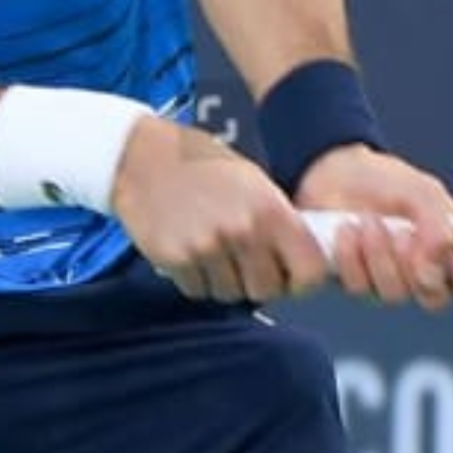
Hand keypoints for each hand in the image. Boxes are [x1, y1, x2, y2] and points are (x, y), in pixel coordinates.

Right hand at [113, 117, 331, 300]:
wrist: (144, 157)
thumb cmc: (203, 166)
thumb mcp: (255, 181)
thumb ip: (280, 221)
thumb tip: (306, 259)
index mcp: (270, 209)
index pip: (309, 271)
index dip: (302, 280)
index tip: (292, 276)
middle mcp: (242, 230)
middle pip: (266, 290)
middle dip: (259, 282)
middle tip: (247, 263)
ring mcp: (207, 247)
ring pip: (231, 294)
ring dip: (226, 282)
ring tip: (215, 252)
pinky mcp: (176, 259)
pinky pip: (198, 292)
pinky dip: (197, 280)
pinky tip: (192, 253)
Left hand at [292, 146, 452, 312]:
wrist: (336, 174)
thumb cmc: (387, 183)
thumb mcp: (422, 193)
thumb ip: (439, 226)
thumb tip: (441, 261)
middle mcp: (428, 276)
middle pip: (436, 299)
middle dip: (415, 265)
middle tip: (402, 233)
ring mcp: (391, 284)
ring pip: (394, 294)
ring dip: (379, 254)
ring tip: (367, 220)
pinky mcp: (357, 285)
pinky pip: (359, 288)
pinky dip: (351, 256)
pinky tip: (346, 230)